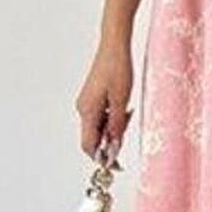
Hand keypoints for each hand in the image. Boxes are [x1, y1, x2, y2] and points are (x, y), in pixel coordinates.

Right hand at [76, 43, 133, 158]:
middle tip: (126, 133)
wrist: (114, 46)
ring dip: (112, 129)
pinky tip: (124, 108)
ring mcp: (86, 102)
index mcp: (87, 111)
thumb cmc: (118, 70)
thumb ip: (117, 126)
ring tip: (128, 114)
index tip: (116, 165)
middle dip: (109, 142)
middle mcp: (83, 109)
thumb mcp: (122, 101)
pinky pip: (100, 116)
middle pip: (93, 137)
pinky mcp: (92, 97)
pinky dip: (112, 118)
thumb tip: (113, 148)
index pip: (88, 145)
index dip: (101, 158)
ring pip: (98, 127)